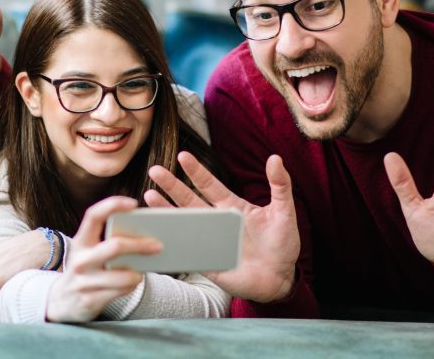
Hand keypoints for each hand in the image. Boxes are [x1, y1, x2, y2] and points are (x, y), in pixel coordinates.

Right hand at [46, 196, 161, 322]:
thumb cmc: (85, 269)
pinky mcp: (91, 300)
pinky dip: (132, 285)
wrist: (63, 301)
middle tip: (158, 245)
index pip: (93, 216)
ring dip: (138, 272)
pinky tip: (134, 280)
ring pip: (123, 275)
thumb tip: (142, 233)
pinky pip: (121, 291)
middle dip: (140, 245)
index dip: (113, 205)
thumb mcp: (88, 251)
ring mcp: (84, 281)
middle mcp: (80, 259)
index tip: (133, 203)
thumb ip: (107, 241)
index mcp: (80, 241)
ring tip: (143, 269)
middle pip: (115, 246)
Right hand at [146, 151, 299, 302]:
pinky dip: (172, 242)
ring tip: (149, 196)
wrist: (282, 279)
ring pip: (183, 222)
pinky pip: (187, 250)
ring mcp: (210, 240)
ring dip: (166, 210)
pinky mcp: (208, 261)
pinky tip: (158, 233)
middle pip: (189, 199)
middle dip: (172, 185)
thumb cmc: (283, 243)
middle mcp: (216, 220)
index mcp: (231, 206)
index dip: (197, 171)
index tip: (183, 156)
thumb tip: (276, 158)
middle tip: (154, 170)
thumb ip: (280, 185)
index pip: (210, 185)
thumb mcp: (284, 211)